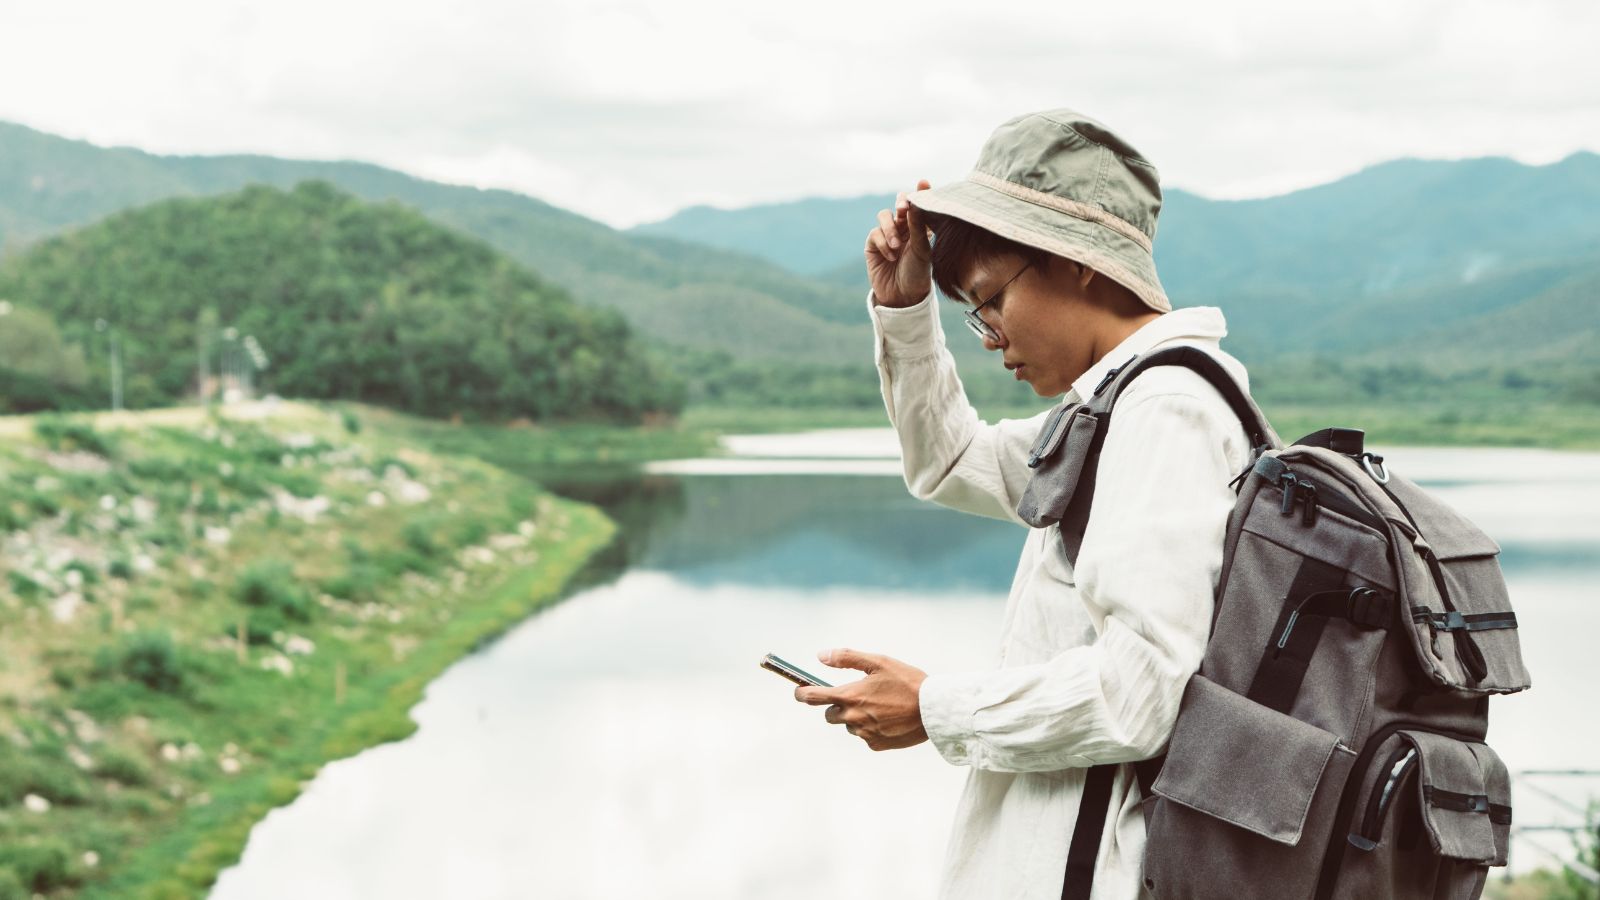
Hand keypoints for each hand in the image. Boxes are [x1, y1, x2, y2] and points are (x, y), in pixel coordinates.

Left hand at [795, 648, 929, 751]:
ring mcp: (864, 733)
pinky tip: (888, 718)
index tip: (799, 691)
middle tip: (857, 695)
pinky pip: (865, 736)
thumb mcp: (878, 662)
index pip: (812, 698)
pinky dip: (871, 727)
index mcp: (850, 696)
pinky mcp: (876, 745)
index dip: (801, 693)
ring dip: (856, 716)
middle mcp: (853, 718)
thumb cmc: (907, 681)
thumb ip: (847, 658)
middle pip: (830, 715)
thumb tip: (821, 656)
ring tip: (880, 705)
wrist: (935, 710)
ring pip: (849, 725)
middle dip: (837, 705)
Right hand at [865, 179, 933, 307]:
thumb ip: (918, 224)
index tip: (924, 182)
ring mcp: (887, 234)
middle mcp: (904, 227)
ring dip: (890, 228)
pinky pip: (875, 233)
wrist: (902, 297)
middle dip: (901, 203)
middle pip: (900, 203)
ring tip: (897, 246)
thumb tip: (916, 198)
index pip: (919, 204)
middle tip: (904, 208)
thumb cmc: (918, 273)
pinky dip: (883, 243)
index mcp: (921, 226)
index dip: (920, 192)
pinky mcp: (873, 244)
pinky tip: (890, 256)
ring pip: (884, 216)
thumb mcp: (922, 249)